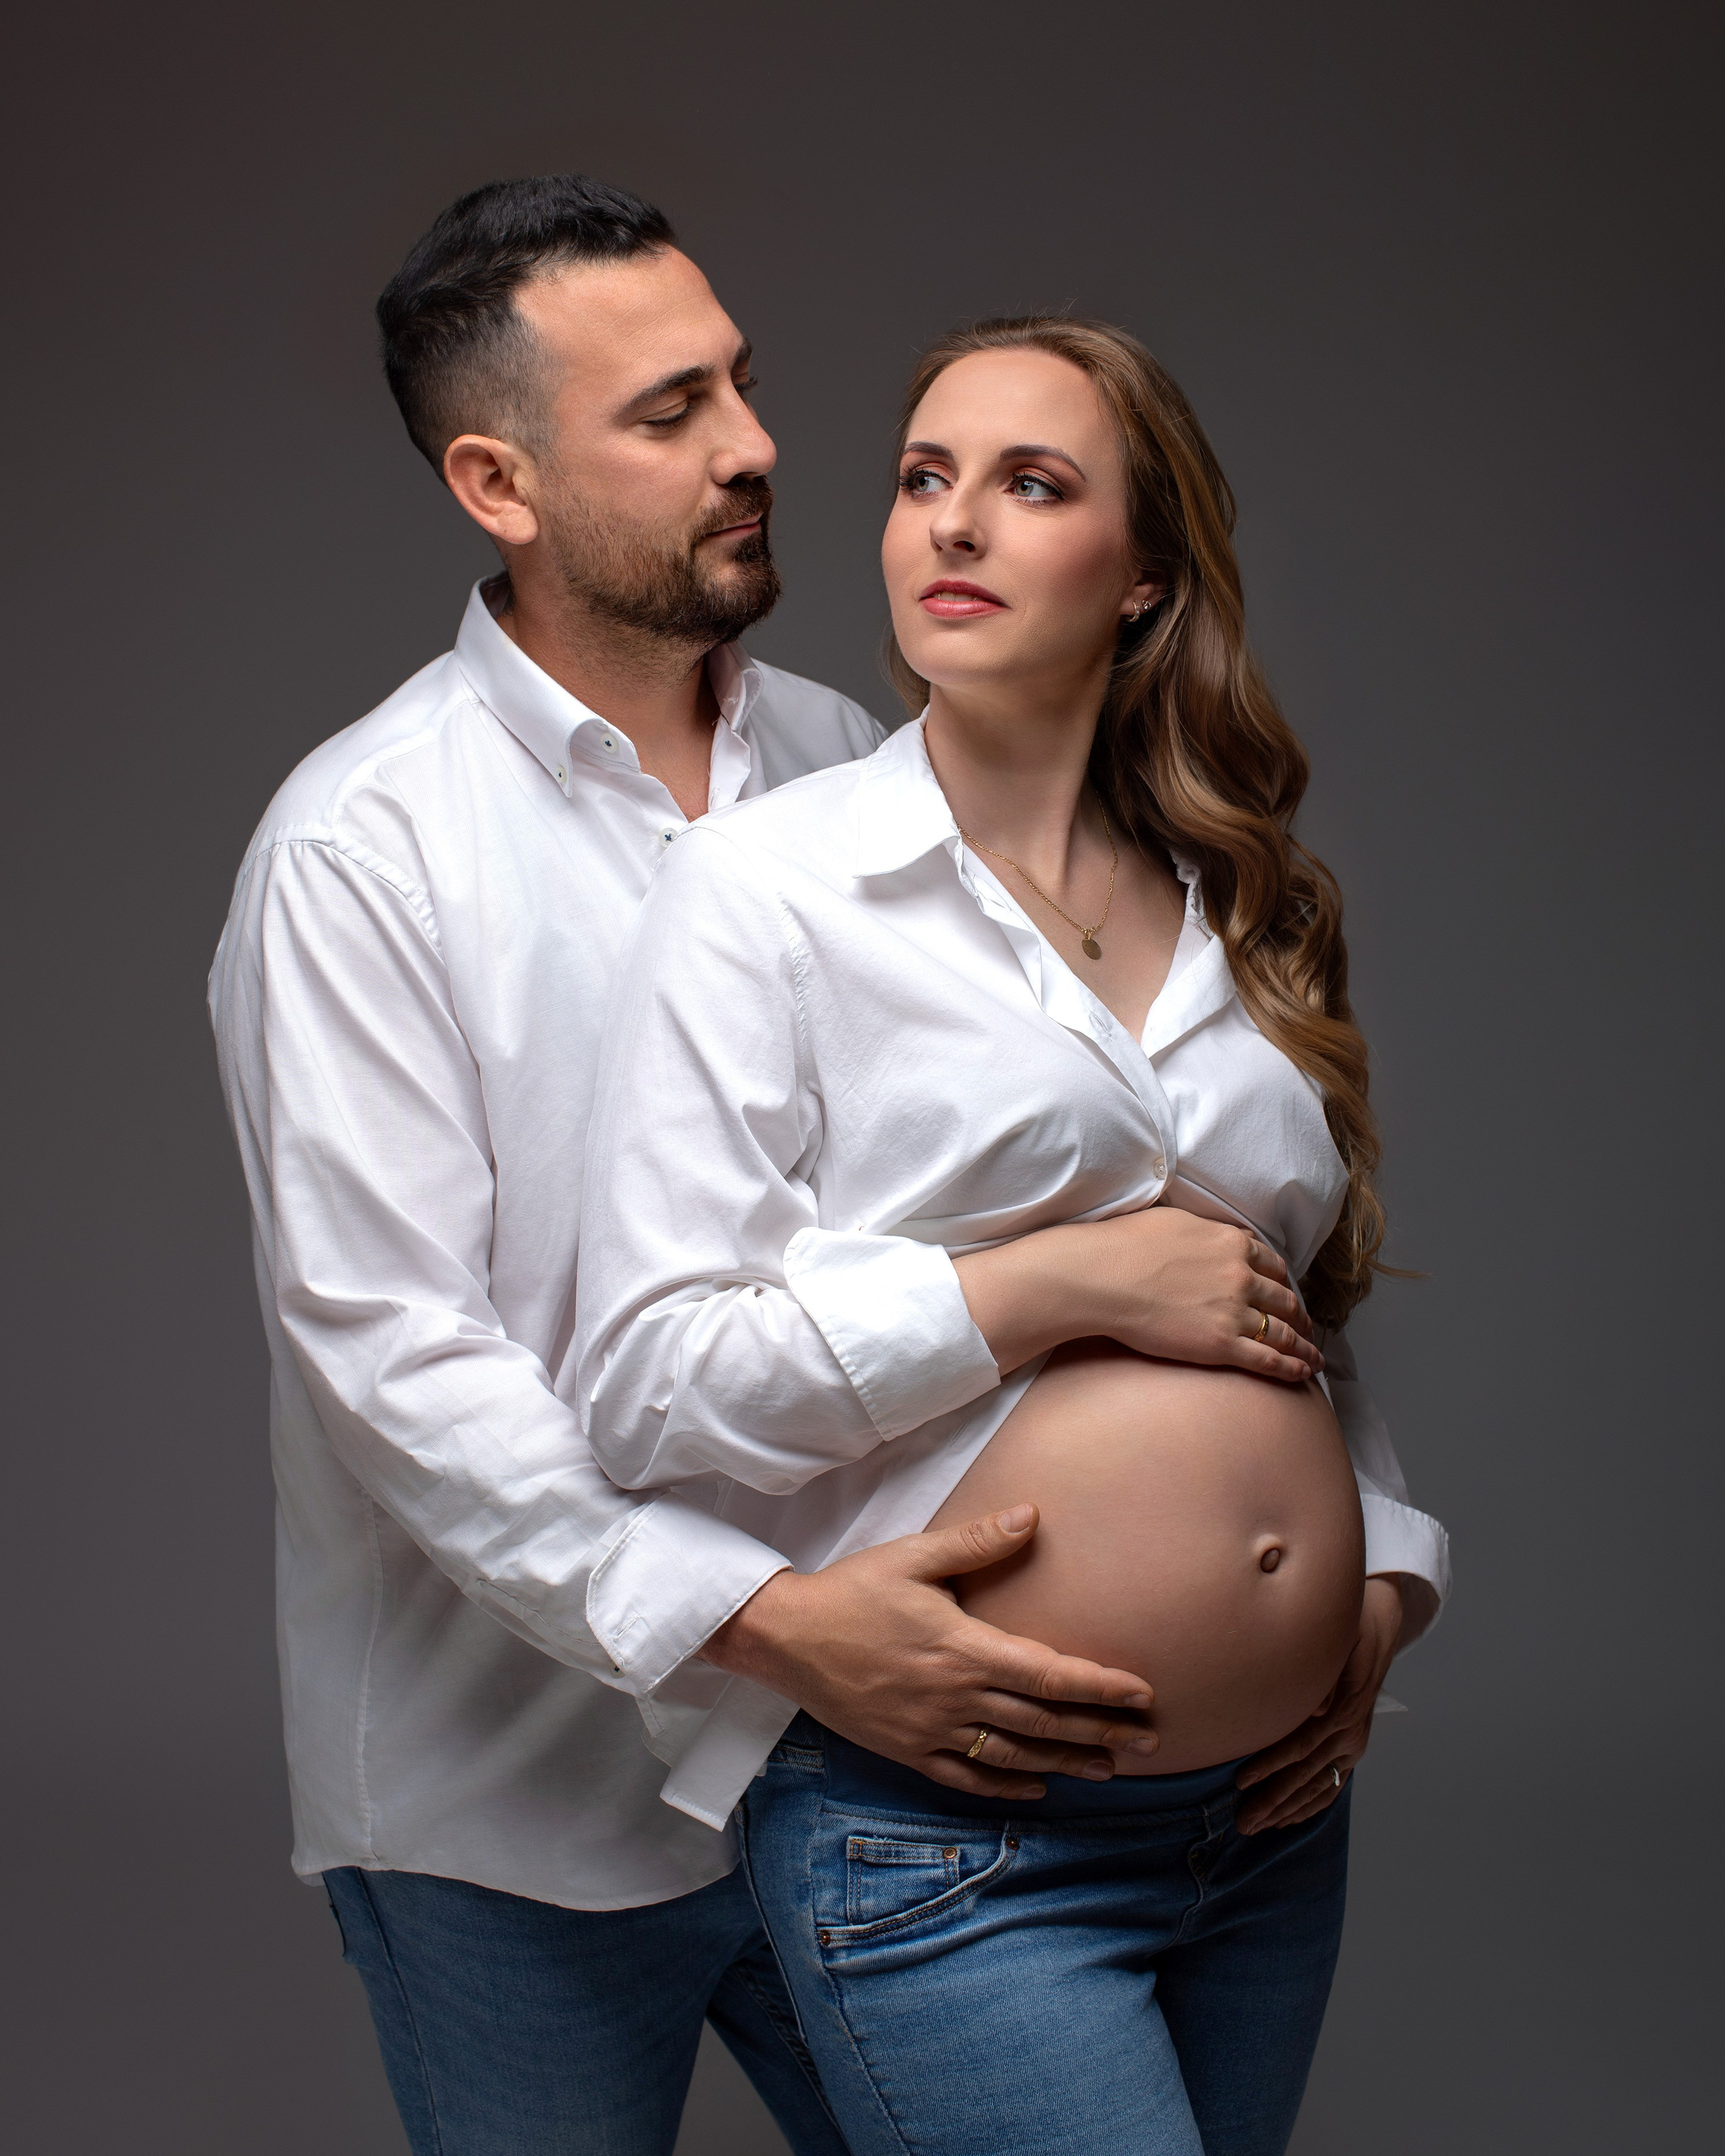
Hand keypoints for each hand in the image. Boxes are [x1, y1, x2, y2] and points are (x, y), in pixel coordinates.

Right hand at [698, 1504, 1158, 1797]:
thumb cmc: (852, 1591)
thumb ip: (976, 1542)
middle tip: (1150, 1740)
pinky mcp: (907, 1750)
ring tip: (1108, 1768)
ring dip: (1065, 1763)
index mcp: (963, 1648)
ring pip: (1013, 1754)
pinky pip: (966, 1777)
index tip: (1141, 1692)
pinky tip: (1035, 1787)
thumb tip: (1031, 1515)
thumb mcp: (914, 1557)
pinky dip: (1005, 1784)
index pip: (1048, 1673)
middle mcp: (954, 1697)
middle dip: (1100, 1731)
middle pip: (1042, 1721)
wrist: (787, 1637)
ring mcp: (930, 1731)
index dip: (1100, 1686)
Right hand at [954, 1207, 1321, 1382]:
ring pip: (1284, 1332)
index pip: (1272, 1265)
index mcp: (1231, 1243)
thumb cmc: (1125, 1245)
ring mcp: (1235, 1311)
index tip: (1287, 1293)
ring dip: (1304, 1346)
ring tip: (1314, 1357)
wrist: (1101, 1276)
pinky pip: (1269, 1359)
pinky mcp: (1222, 1344)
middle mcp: (1241, 1275)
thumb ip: (1208, 1230)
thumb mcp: (1174, 1220)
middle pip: (1284, 1299)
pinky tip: (1303, 1375)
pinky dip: (1292, 1368)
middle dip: (1298, 1316)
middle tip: (1305, 1328)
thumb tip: (1226, 1234)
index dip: (1283, 1282)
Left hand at [1234, 1575, 1422, 1832]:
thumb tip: (1315, 1707)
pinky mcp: (1352, 1749)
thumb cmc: (1346, 1631)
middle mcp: (1350, 1734)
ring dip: (1286, 1810)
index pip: (1301, 1745)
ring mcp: (1352, 1744)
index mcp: (1343, 1710)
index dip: (1270, 1765)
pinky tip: (1288, 1821)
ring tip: (1256, 1827)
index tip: (1240, 1781)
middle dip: (1273, 1800)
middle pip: (1306, 1775)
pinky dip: (1309, 1806)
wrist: (1376, 1625)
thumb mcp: (1337, 1641)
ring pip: (1318, 1787)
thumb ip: (1325, 1676)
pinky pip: (1332, 1785)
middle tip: (1242, 1822)